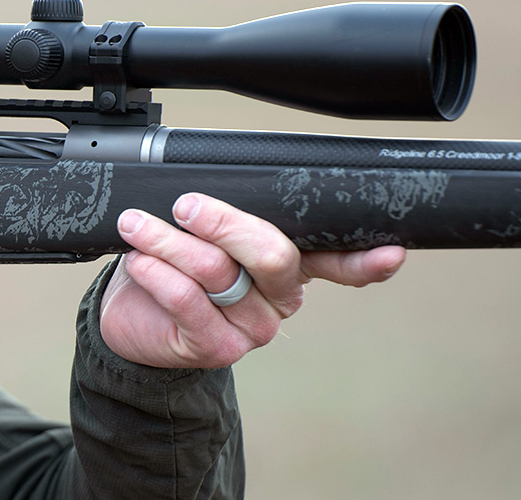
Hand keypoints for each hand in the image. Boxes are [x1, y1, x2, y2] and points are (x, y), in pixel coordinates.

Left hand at [99, 192, 403, 368]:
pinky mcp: (217, 348)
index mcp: (293, 263)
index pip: (342, 262)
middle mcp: (281, 297)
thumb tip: (228, 173)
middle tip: (185, 205)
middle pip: (273, 254)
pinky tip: (140, 259)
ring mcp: (253, 327)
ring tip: (137, 224)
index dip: (368, 260)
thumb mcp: (205, 228)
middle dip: (224, 222)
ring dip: (169, 241)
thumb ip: (231, 209)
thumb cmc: (172, 261)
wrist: (130, 316)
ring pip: (218, 272)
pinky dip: (158, 273)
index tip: (391, 251)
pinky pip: (188, 301)